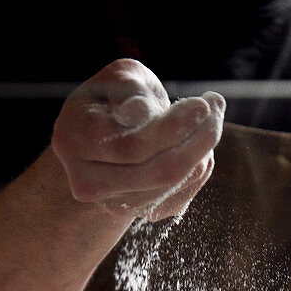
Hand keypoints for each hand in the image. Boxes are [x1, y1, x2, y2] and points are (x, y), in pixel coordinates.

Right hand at [51, 58, 224, 221]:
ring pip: (172, 185)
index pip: (130, 145)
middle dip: (196, 139)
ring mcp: (113, 204)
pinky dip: (198, 167)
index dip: (171, 127)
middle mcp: (88, 181)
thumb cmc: (113, 98)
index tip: (202, 104)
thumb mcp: (118, 78)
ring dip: (202, 151)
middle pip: (156, 172)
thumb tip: (142, 111)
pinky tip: (198, 142)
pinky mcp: (140, 213)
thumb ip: (129, 87)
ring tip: (212, 118)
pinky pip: (180, 195)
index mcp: (73, 141)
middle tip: (216, 107)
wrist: (105, 140)